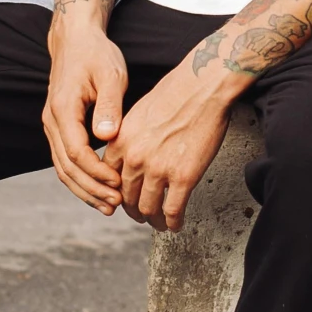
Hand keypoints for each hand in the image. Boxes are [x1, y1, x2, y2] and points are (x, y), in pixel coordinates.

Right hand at [41, 15, 128, 213]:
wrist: (76, 40)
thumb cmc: (96, 55)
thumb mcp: (111, 75)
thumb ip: (109, 106)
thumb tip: (107, 137)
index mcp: (63, 108)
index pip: (77, 152)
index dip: (98, 172)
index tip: (118, 183)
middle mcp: (51, 120)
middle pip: (66, 167)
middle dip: (91, 189)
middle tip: (116, 204)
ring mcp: (52, 126)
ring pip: (63, 168)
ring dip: (84, 190)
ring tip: (108, 206)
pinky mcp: (59, 128)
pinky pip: (65, 160)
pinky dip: (80, 179)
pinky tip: (98, 190)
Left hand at [105, 59, 241, 231]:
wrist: (202, 87)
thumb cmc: (175, 92)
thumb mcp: (138, 113)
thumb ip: (129, 136)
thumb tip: (131, 152)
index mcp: (121, 142)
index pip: (110, 179)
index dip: (118, 193)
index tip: (126, 197)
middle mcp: (135, 159)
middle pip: (127, 198)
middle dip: (134, 211)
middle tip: (143, 215)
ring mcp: (159, 170)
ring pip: (149, 209)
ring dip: (154, 220)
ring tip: (161, 223)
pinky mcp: (183, 177)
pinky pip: (173, 210)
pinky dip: (174, 222)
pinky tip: (177, 224)